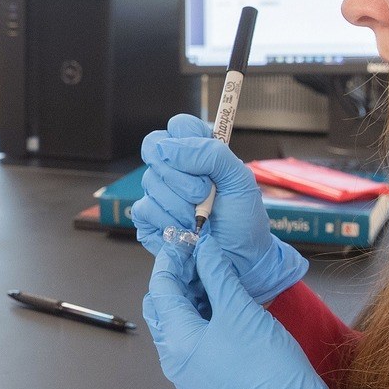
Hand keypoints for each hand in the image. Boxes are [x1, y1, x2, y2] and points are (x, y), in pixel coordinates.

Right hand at [131, 114, 307, 304]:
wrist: (241, 261)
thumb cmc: (243, 221)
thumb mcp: (240, 181)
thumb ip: (213, 154)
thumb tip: (169, 148)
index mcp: (197, 153)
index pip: (177, 126)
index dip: (185, 140)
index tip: (203, 161)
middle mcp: (173, 169)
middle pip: (155, 150)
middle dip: (184, 177)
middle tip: (205, 194)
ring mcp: (157, 193)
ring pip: (151, 182)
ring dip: (181, 205)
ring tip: (200, 220)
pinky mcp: (147, 219)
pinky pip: (145, 209)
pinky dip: (168, 222)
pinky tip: (184, 231)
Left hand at [144, 236, 353, 388]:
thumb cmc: (268, 363)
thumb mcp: (241, 309)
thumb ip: (217, 275)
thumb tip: (204, 248)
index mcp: (176, 341)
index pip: (160, 290)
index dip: (171, 261)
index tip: (185, 240)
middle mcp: (173, 360)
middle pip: (163, 308)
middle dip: (178, 279)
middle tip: (200, 256)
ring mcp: (187, 374)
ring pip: (177, 326)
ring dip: (190, 299)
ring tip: (212, 275)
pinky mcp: (204, 381)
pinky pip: (192, 343)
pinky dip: (199, 320)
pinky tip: (219, 303)